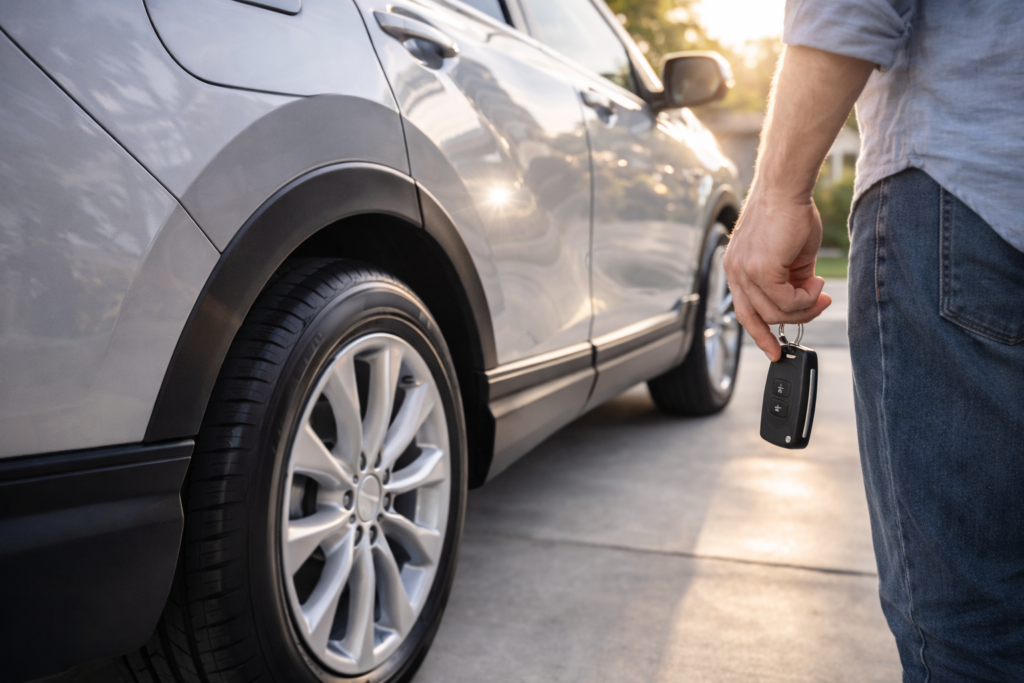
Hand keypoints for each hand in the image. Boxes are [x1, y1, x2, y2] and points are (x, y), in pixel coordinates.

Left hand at [723, 189, 831, 360]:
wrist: (786, 187)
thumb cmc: (789, 213)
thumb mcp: (791, 255)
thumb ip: (792, 280)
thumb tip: (802, 299)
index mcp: (736, 269)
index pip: (743, 312)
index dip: (760, 335)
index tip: (774, 351)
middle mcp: (734, 272)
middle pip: (760, 317)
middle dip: (795, 319)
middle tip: (820, 305)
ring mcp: (743, 272)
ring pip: (776, 312)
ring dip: (805, 307)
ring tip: (820, 292)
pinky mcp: (759, 269)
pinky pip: (786, 300)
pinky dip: (806, 297)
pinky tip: (817, 282)